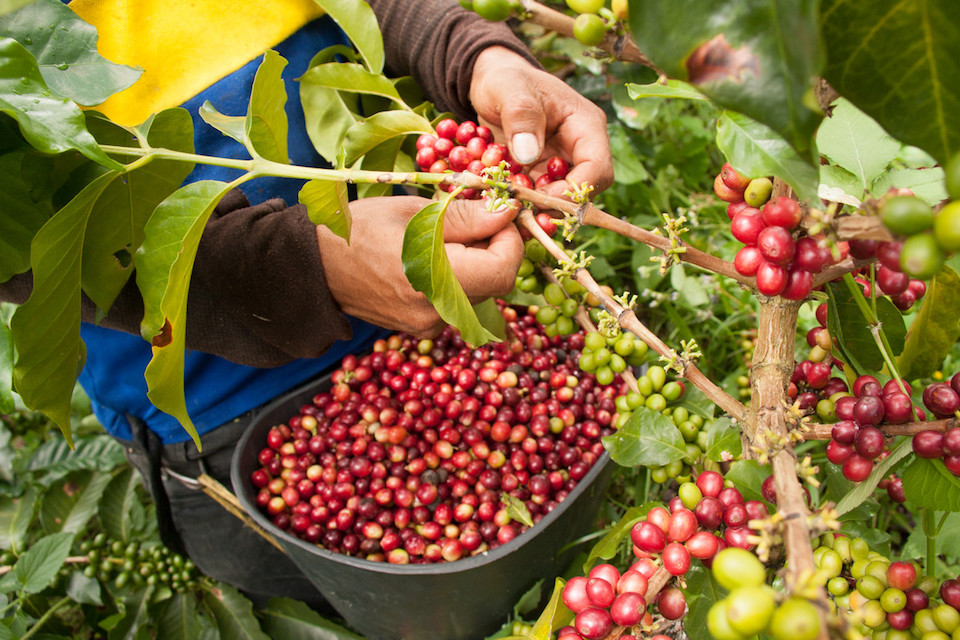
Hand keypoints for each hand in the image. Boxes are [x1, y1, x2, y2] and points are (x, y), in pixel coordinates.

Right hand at [316, 196, 522, 336]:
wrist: (316, 267)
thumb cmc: (360, 230)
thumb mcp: (415, 212)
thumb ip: (467, 217)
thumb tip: (509, 212)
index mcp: (433, 280)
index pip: (503, 270)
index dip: (511, 239)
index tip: (500, 213)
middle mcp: (436, 312)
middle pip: (496, 283)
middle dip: (496, 247)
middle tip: (476, 217)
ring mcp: (430, 325)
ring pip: (480, 292)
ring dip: (478, 262)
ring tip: (448, 236)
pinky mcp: (424, 328)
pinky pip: (459, 301)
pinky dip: (460, 277)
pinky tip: (435, 257)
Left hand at [469, 46, 612, 196]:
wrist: (491, 83)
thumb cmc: (505, 79)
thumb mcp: (509, 88)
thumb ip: (521, 116)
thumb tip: (529, 155)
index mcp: (585, 125)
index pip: (597, 168)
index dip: (574, 190)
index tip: (540, 197)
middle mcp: (579, 149)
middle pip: (584, 191)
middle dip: (555, 204)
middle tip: (521, 208)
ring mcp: (560, 165)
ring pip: (561, 200)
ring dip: (536, 207)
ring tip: (508, 202)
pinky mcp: (541, 175)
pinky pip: (537, 198)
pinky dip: (521, 203)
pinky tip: (501, 199)